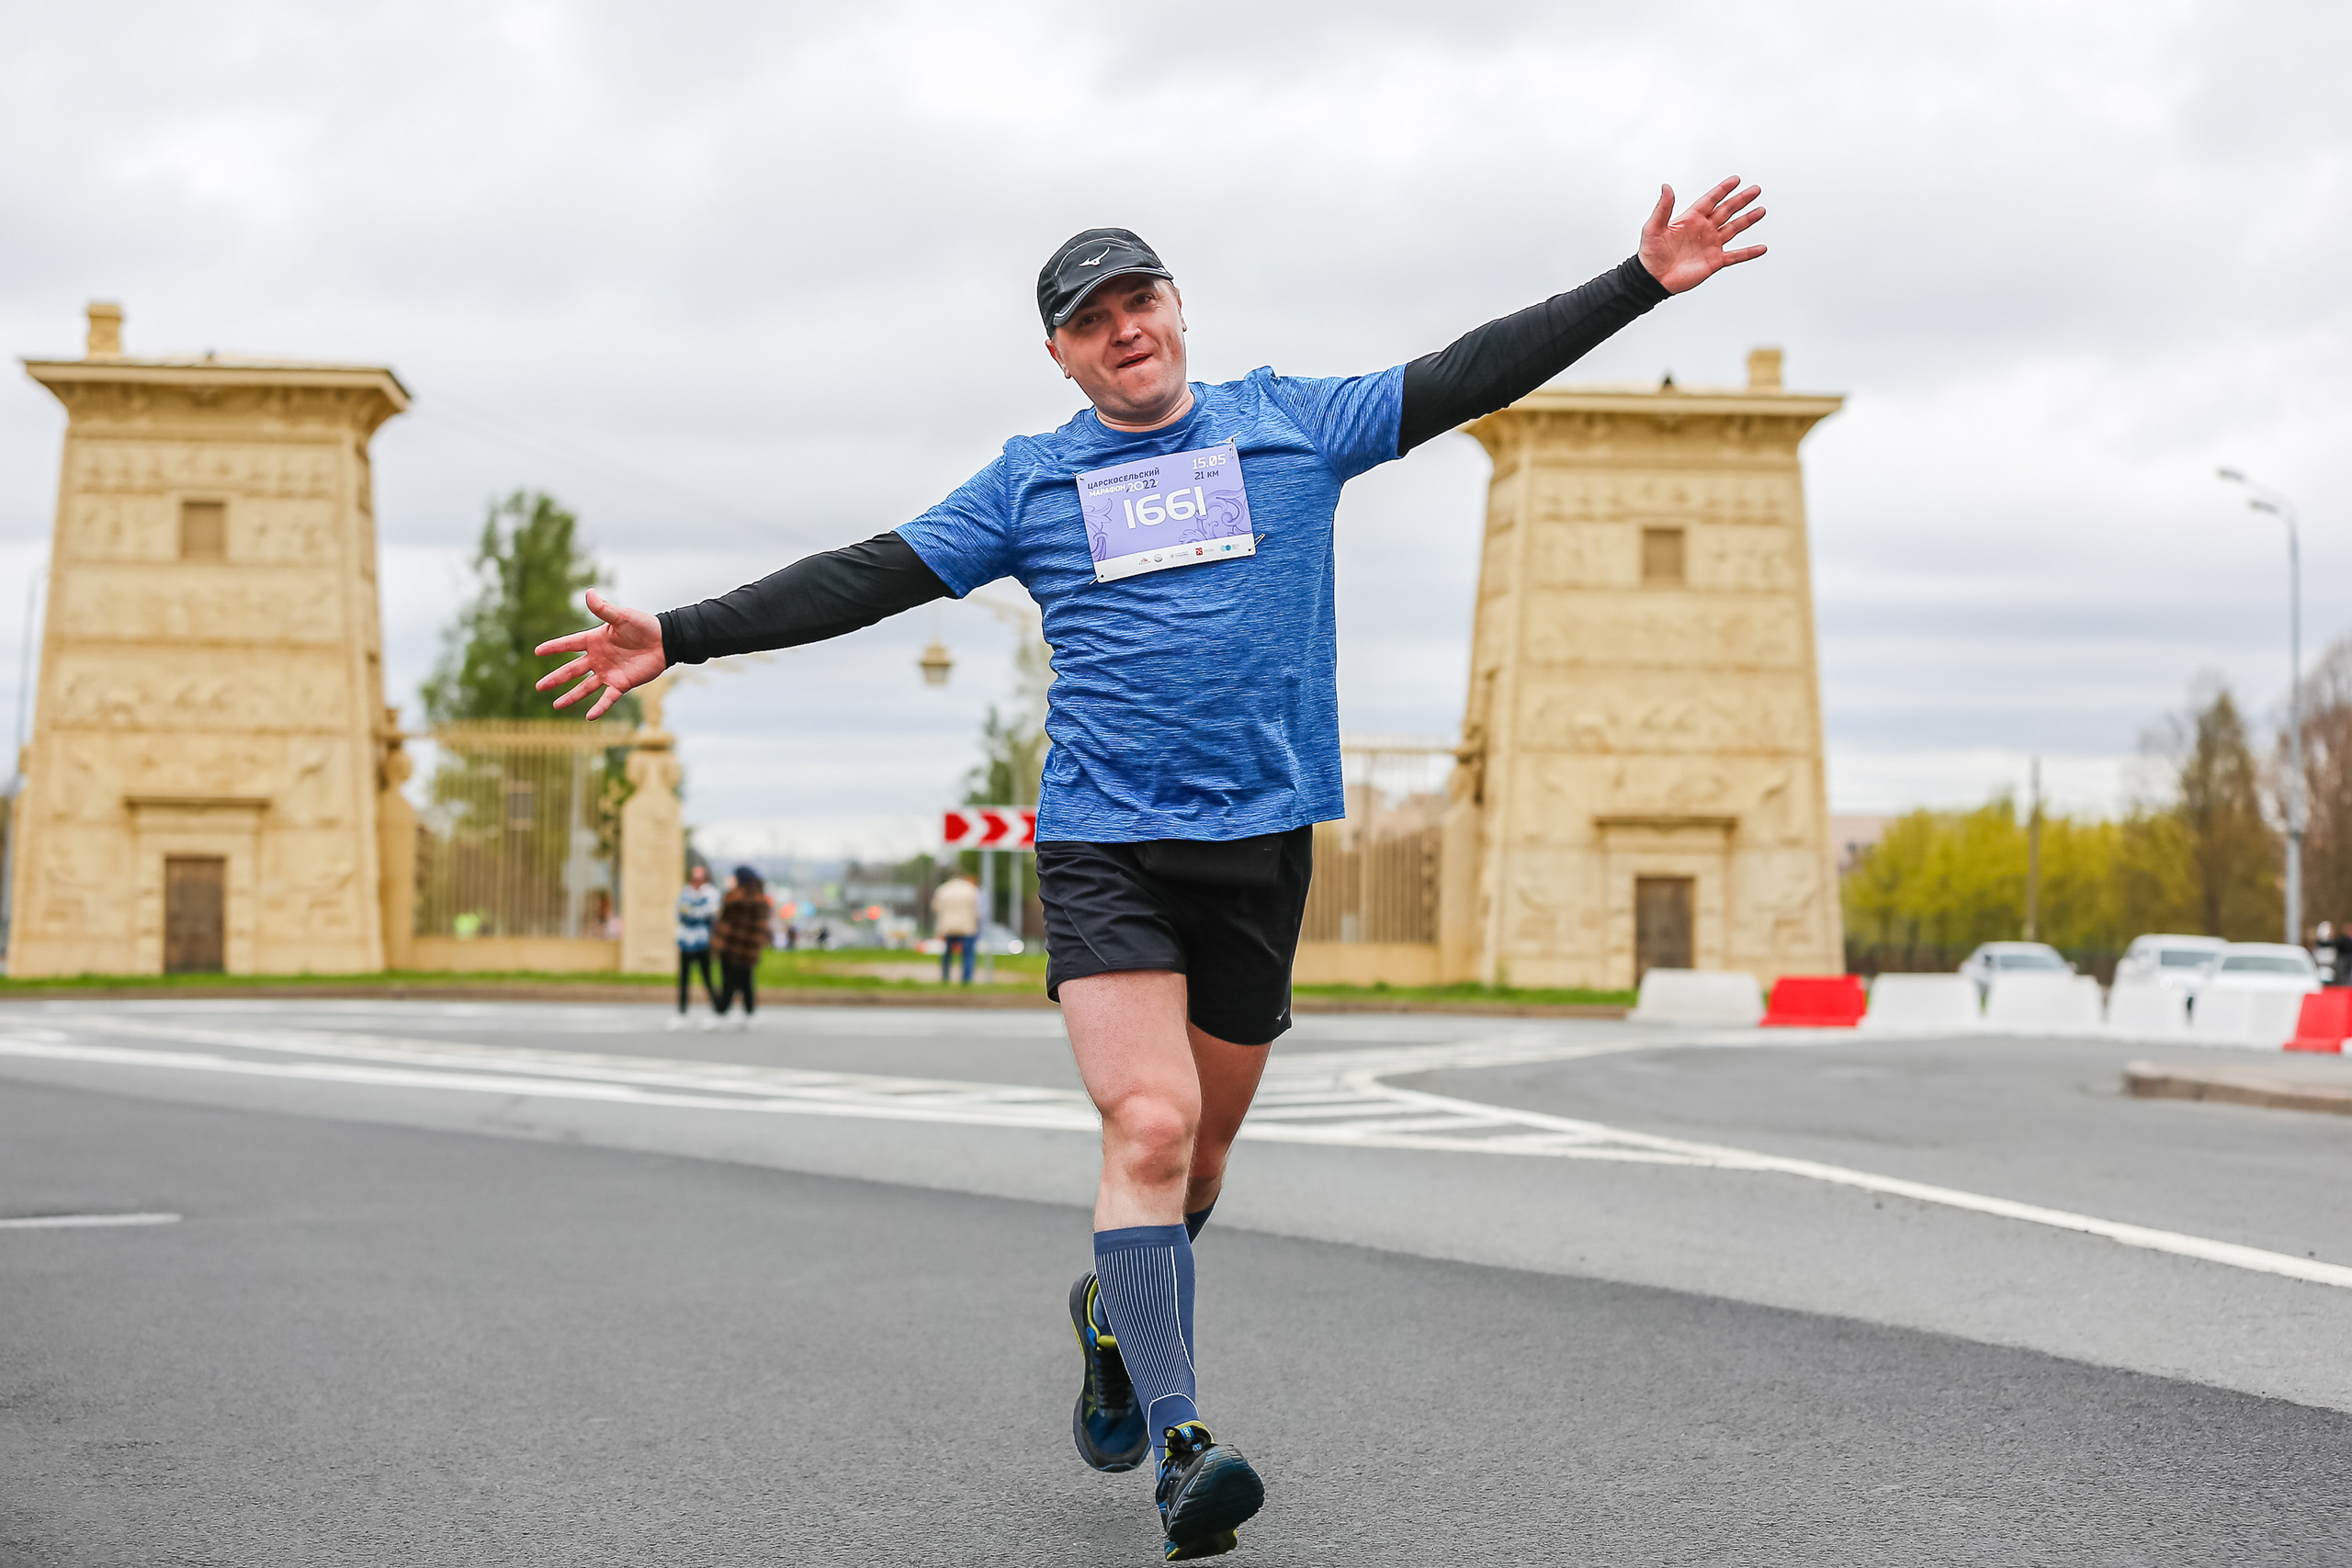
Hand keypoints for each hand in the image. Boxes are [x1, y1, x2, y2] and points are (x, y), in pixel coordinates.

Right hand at [533, 590, 665, 719]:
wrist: (665, 641)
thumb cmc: (644, 625)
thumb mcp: (622, 616)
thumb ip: (604, 610)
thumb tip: (589, 592)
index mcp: (595, 640)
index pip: (569, 644)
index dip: (554, 648)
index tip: (537, 652)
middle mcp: (598, 658)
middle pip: (572, 670)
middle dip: (555, 679)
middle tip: (539, 687)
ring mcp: (609, 672)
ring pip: (585, 687)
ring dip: (570, 696)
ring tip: (555, 705)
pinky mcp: (621, 684)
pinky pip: (608, 698)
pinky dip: (599, 707)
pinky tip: (589, 716)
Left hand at [1638, 177, 1766, 294]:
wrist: (1653, 279)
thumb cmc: (1650, 254)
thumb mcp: (1654, 227)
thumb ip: (1663, 208)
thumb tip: (1666, 187)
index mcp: (1691, 219)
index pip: (1710, 200)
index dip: (1723, 190)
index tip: (1736, 180)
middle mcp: (1703, 230)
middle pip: (1726, 210)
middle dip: (1741, 200)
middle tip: (1755, 190)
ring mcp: (1710, 245)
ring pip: (1733, 229)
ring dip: (1747, 220)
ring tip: (1760, 211)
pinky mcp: (1714, 261)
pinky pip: (1735, 256)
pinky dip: (1748, 253)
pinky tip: (1761, 248)